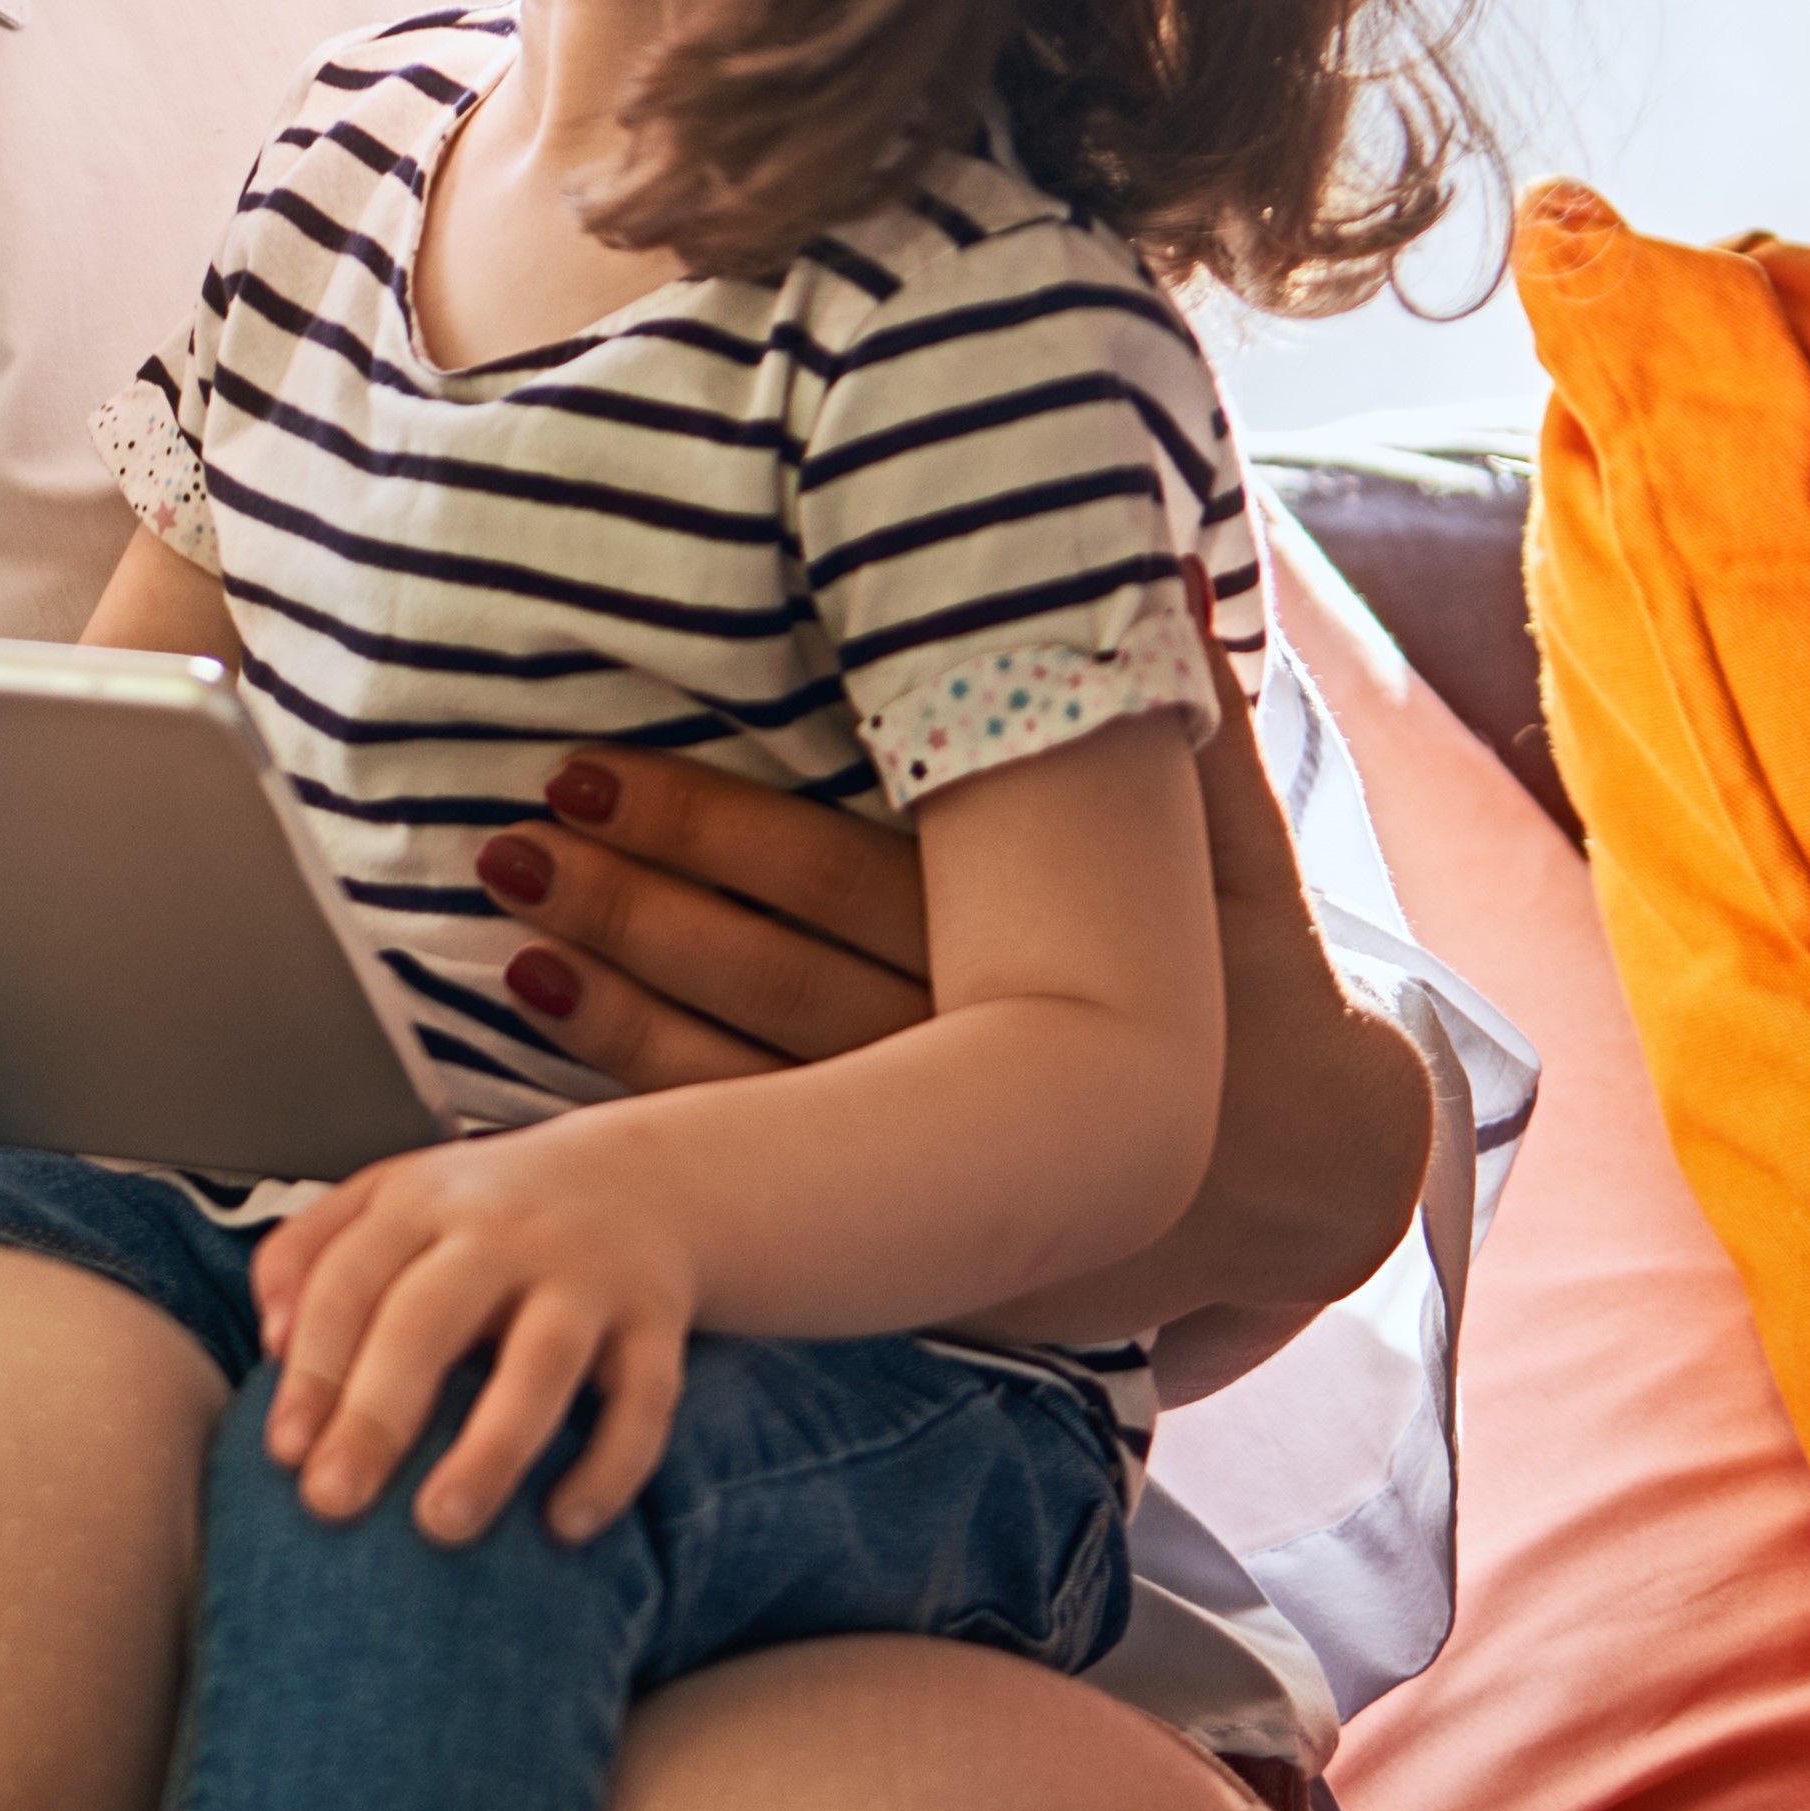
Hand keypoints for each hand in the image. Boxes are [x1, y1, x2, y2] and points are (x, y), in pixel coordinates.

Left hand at [250, 1119, 707, 1544]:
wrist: (640, 1178)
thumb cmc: (483, 1216)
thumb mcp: (388, 1201)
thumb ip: (308, 1254)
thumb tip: (272, 1341)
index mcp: (420, 1203)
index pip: (349, 1281)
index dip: (313, 1368)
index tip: (284, 1450)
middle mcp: (502, 1232)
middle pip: (429, 1320)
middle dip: (376, 1415)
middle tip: (331, 1501)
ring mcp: (586, 1274)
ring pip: (542, 1363)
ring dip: (491, 1448)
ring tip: (443, 1524)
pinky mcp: (657, 1319)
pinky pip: (644, 1400)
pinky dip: (610, 1466)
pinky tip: (565, 1525)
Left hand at [467, 689, 1424, 1342]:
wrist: (1307, 1200)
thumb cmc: (1262, 994)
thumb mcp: (1248, 872)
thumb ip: (1194, 737)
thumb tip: (1178, 577)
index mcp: (1041, 961)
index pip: (835, 879)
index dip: (705, 827)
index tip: (587, 768)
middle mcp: (974, 1065)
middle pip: (767, 980)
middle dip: (630, 912)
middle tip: (502, 847)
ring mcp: (937, 1164)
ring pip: (744, 1087)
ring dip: (616, 1016)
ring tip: (508, 945)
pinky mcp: (912, 1233)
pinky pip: (762, 1177)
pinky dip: (660, 1124)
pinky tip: (571, 1069)